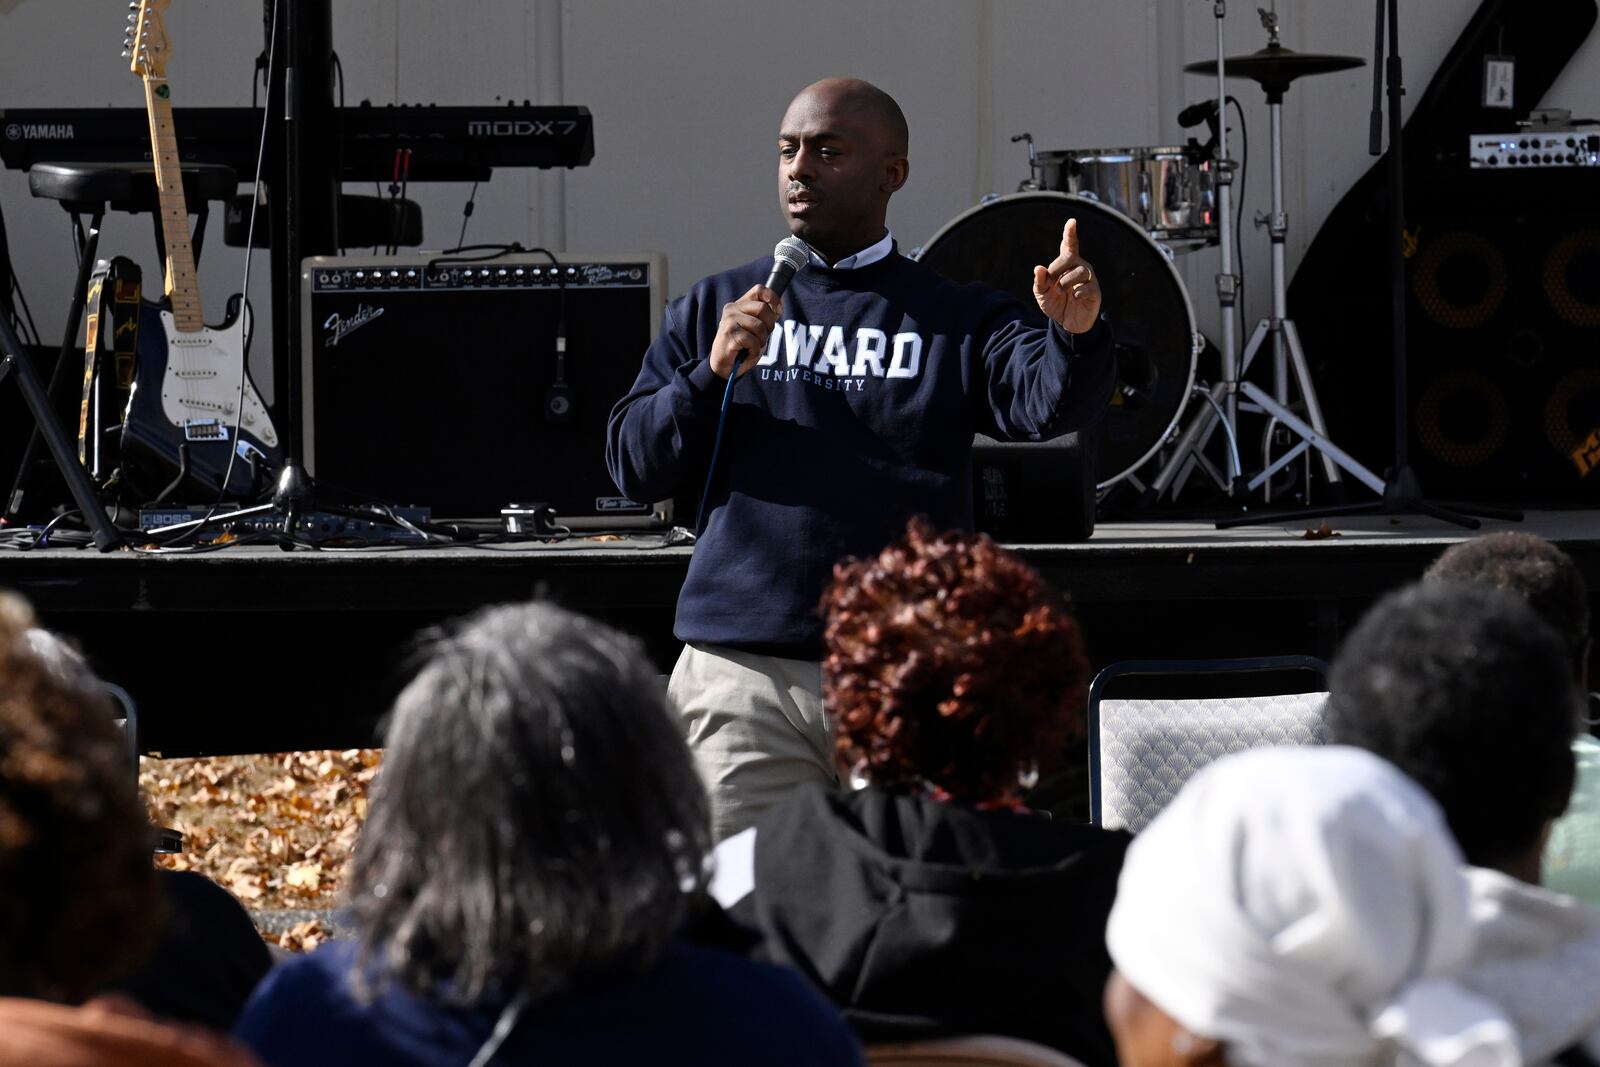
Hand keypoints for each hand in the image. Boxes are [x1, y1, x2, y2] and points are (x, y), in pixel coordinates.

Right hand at [710, 284, 782, 378]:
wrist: (723, 366)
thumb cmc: (741, 347)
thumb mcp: (756, 329)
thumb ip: (765, 316)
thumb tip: (780, 304)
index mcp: (739, 305)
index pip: (759, 290)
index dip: (773, 298)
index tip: (778, 311)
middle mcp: (732, 309)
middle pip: (763, 308)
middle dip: (769, 326)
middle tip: (761, 338)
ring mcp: (729, 321)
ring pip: (760, 326)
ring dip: (761, 341)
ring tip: (751, 347)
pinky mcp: (730, 334)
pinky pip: (753, 340)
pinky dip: (754, 351)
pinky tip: (746, 353)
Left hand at [1032, 218, 1101, 333]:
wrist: (1067, 323)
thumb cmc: (1055, 303)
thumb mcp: (1042, 294)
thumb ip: (1039, 281)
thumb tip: (1038, 268)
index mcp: (1067, 264)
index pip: (1069, 245)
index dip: (1070, 233)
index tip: (1072, 222)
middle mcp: (1080, 266)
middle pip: (1070, 257)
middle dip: (1056, 268)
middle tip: (1051, 282)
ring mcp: (1089, 278)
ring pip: (1078, 271)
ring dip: (1065, 283)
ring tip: (1062, 292)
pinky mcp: (1095, 291)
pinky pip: (1087, 287)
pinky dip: (1077, 293)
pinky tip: (1074, 297)